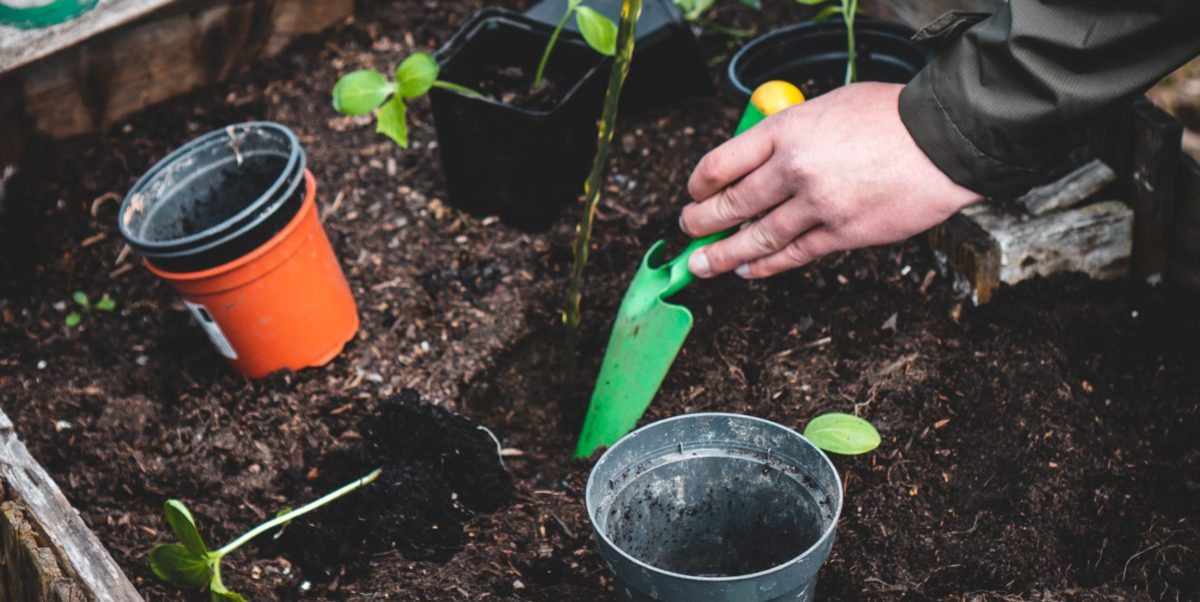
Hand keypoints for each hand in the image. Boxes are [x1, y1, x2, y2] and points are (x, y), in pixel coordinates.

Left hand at [679, 82, 981, 278]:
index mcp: (787, 130)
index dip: (699, 183)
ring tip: (702, 265)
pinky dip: (765, 266)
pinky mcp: (842, 234)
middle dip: (700, 222)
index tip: (693, 192)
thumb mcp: (828, 106)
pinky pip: (793, 256)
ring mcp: (817, 205)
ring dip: (723, 255)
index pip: (722, 162)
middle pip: (731, 204)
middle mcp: (794, 168)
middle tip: (687, 230)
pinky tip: (748, 271)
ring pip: (756, 238)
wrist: (945, 140)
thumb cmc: (891, 117)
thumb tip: (762, 157)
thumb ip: (792, 131)